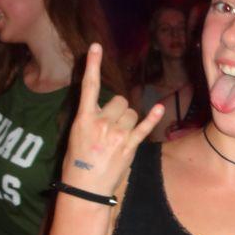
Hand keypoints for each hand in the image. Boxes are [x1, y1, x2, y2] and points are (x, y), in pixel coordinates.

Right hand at [61, 44, 161, 196]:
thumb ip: (90, 118)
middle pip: (119, 101)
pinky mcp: (129, 145)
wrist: (85, 187)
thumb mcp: (75, 135)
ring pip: (131, 113)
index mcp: (83, 118)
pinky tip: (159, 109)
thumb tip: (102, 109)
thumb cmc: (77, 162)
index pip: (89, 87)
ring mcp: (116, 134)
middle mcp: (101, 122)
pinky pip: (144, 127)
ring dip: (128, 120)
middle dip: (118, 110)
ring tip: (118, 137)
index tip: (95, 47)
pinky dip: (152, 118)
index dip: (93, 65)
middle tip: (111, 126)